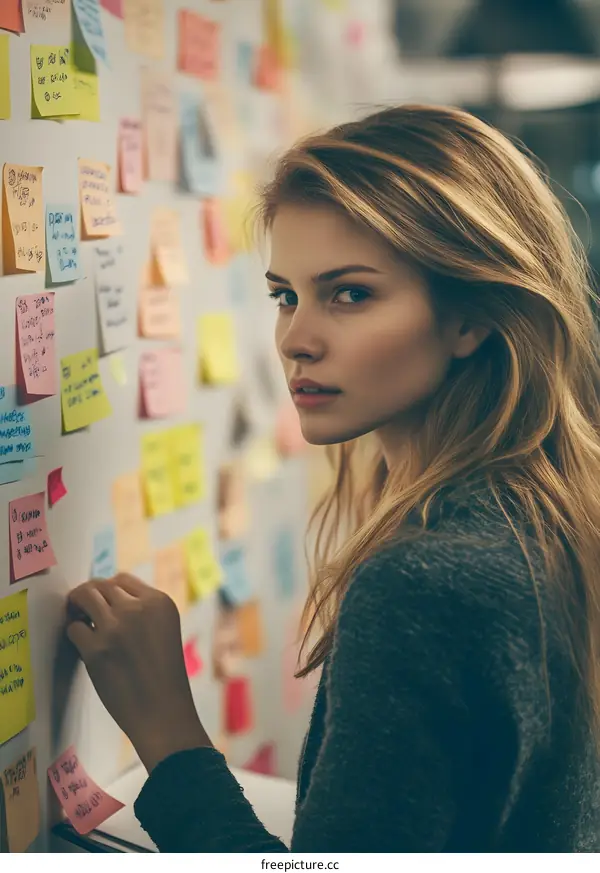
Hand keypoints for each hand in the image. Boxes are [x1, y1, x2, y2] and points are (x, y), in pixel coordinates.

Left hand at [66, 573, 211, 772]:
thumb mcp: (165, 630)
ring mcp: (116, 627)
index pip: (123, 579)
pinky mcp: (96, 649)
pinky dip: (74, 633)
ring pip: (83, 596)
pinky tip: (82, 644)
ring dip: (76, 605)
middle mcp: (138, 608)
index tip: (102, 602)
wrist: (164, 713)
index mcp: (160, 602)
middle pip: (100, 584)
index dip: (108, 589)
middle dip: (88, 594)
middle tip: (82, 608)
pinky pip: (74, 628)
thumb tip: (106, 599)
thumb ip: (143, 612)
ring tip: (76, 617)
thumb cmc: (165, 676)